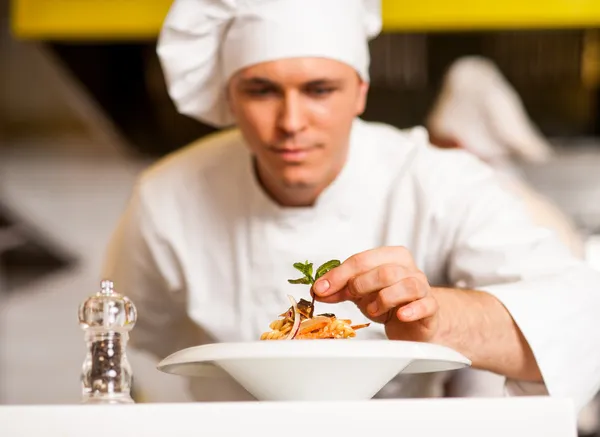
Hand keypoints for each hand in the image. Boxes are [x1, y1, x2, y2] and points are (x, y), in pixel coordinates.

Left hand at [311, 247, 439, 341]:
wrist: (414, 321)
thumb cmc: (389, 301)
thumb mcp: (360, 292)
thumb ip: (340, 289)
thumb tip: (318, 290)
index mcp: (390, 257)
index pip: (362, 259)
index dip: (339, 275)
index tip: (321, 288)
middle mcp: (408, 268)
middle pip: (384, 271)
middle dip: (361, 285)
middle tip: (352, 297)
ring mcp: (422, 287)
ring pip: (405, 285)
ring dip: (383, 299)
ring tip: (373, 310)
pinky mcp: (431, 307)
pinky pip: (425, 304)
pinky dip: (411, 309)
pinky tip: (400, 315)